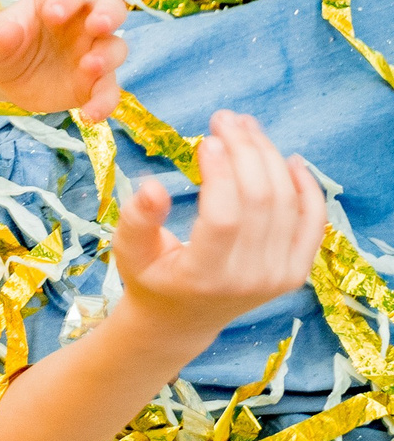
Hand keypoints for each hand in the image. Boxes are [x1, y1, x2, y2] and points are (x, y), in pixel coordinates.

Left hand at [0, 0, 126, 121]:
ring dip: (107, 57)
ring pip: (115, 49)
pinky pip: (107, 91)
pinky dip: (104, 102)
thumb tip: (8, 32)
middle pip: (111, 9)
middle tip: (98, 26)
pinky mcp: (93, 83)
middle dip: (109, 15)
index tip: (52, 14)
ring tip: (89, 68)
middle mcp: (83, 22)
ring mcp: (92, 52)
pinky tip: (91, 115)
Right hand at [110, 110, 325, 341]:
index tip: (206, 138)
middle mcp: (250, 278)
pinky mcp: (295, 271)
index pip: (224, 217)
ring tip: (246, 128)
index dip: (220, 173)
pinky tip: (290, 159)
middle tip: (225, 119)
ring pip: (285, 202)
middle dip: (246, 151)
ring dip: (268, 157)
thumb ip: (137, 220)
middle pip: (260, 202)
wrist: (182, 321)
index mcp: (205, 276)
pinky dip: (307, 187)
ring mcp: (278, 276)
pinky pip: (312, 222)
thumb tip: (152, 185)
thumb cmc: (150, 279)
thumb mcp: (128, 252)